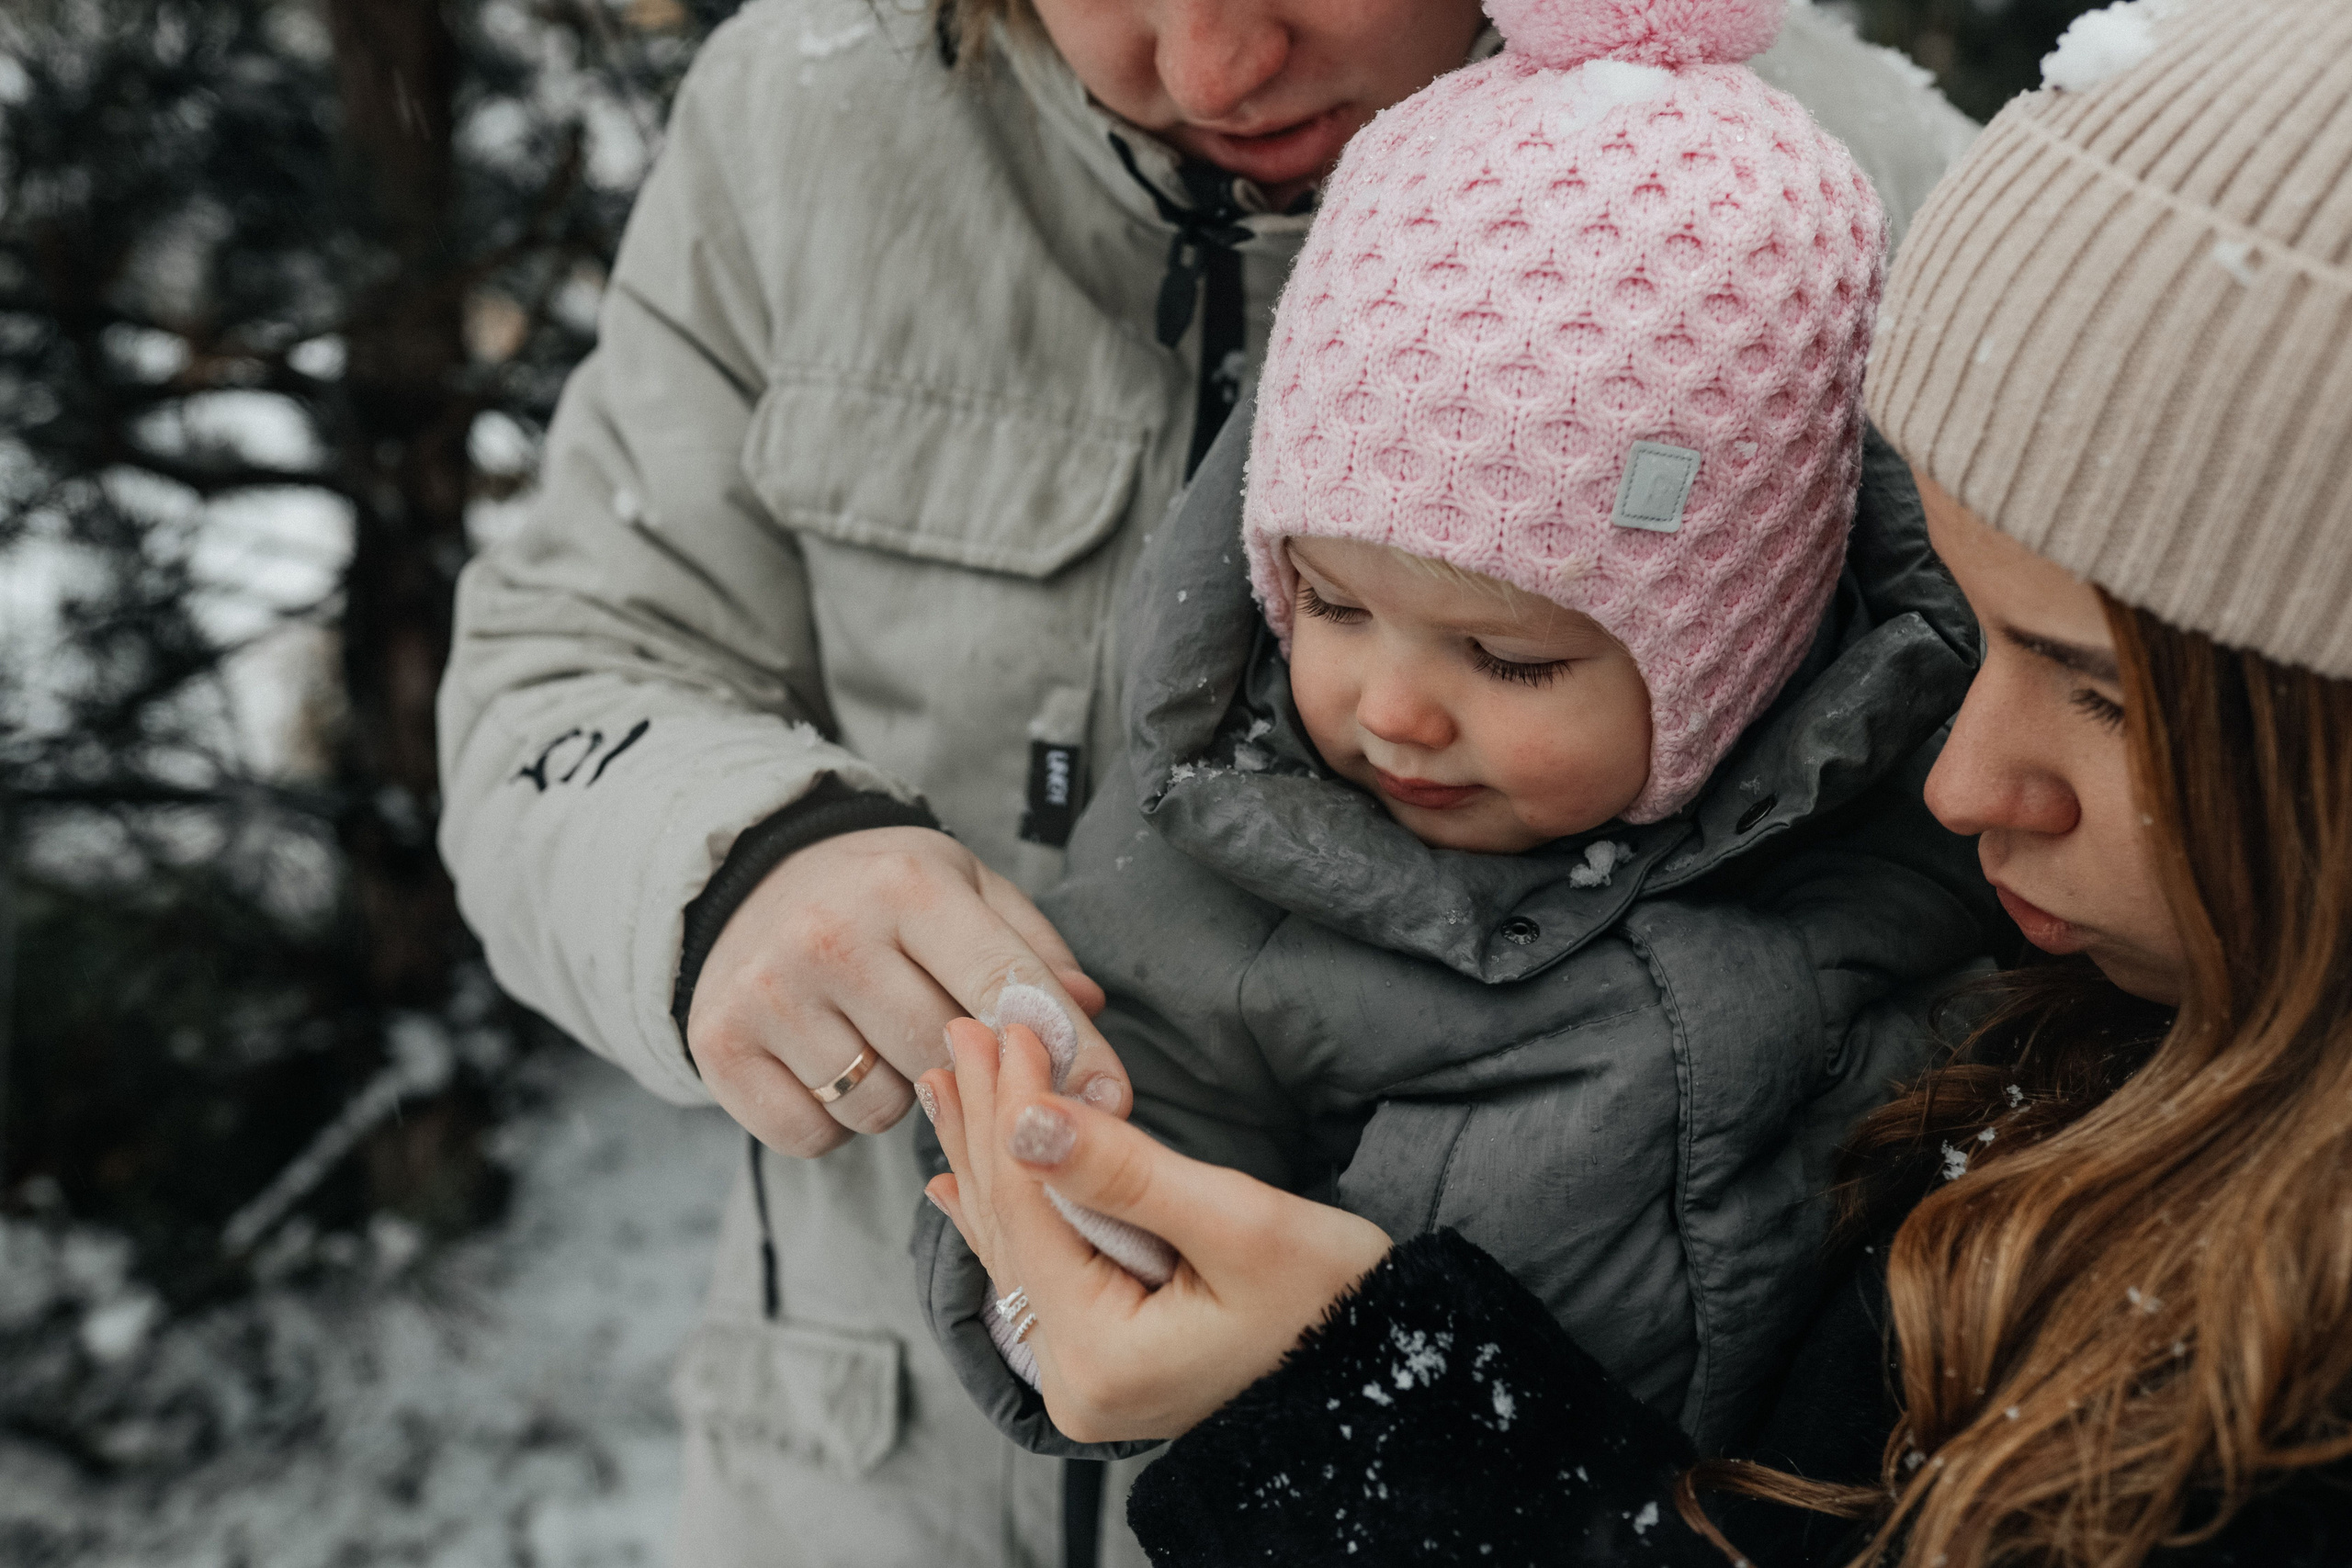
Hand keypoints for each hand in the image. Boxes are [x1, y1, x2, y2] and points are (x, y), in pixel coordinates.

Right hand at [688, 825, 1122, 1156]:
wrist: (751, 878)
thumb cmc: (884, 893)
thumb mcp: (967, 890)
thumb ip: (1033, 952)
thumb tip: (1086, 1019)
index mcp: (908, 884)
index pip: (1005, 984)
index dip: (1068, 1051)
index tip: (1112, 1101)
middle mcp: (830, 934)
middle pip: (944, 1059)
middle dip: (968, 1069)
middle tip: (951, 1040)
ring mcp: (766, 992)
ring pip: (880, 1109)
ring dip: (898, 1095)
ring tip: (879, 1038)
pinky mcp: (719, 1046)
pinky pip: (814, 1136)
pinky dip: (833, 1121)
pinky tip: (829, 1066)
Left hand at [921, 1021, 1391, 1442]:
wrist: (1387, 1385)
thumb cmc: (1338, 1305)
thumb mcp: (1241, 1224)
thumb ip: (1126, 1173)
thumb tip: (1025, 1119)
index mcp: (1099, 1356)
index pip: (1032, 1206)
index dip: (1011, 1110)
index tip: (1008, 1023)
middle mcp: (1074, 1380)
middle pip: (1010, 1225)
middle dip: (985, 1123)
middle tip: (963, 1029)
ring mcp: (1086, 1378)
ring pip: (1016, 1245)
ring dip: (986, 1158)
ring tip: (950, 1083)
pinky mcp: (1106, 1363)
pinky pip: (1038, 1272)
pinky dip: (1008, 1211)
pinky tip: (958, 1182)